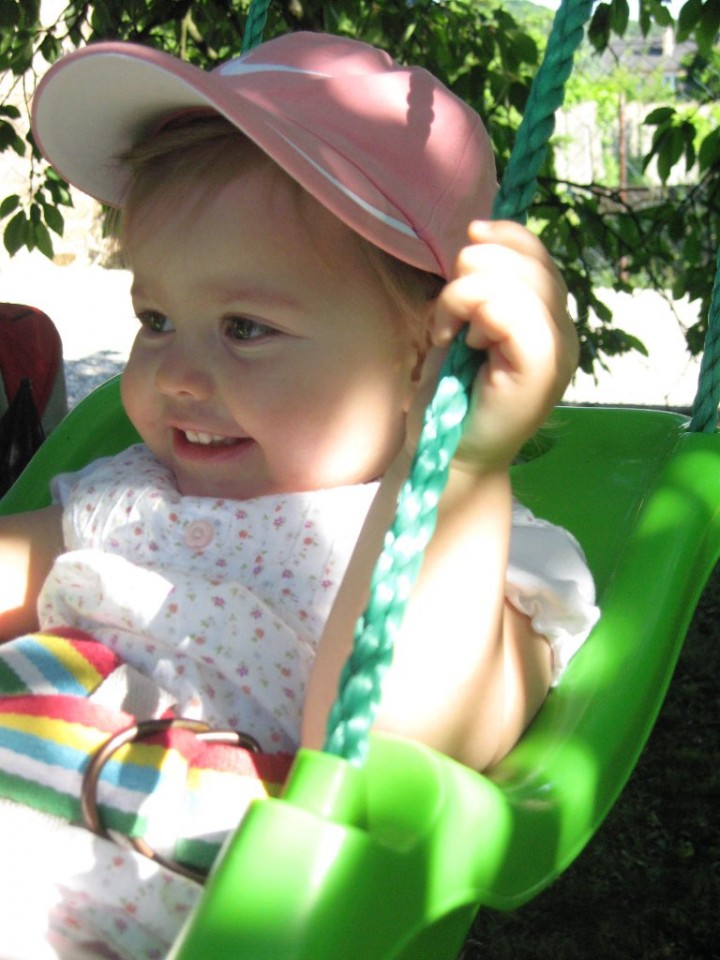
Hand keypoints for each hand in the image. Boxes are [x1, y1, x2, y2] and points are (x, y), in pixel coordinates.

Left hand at [425, 219, 577, 471]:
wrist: (447, 454)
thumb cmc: (451, 396)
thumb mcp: (464, 324)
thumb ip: (482, 282)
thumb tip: (479, 230)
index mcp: (549, 318)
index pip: (537, 252)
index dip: (502, 236)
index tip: (464, 247)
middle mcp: (563, 330)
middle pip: (527, 260)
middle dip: (471, 270)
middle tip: (447, 316)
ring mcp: (558, 349)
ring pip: (513, 281)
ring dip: (462, 297)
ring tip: (449, 334)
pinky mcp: (541, 365)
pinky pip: (509, 309)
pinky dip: (471, 314)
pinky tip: (459, 344)